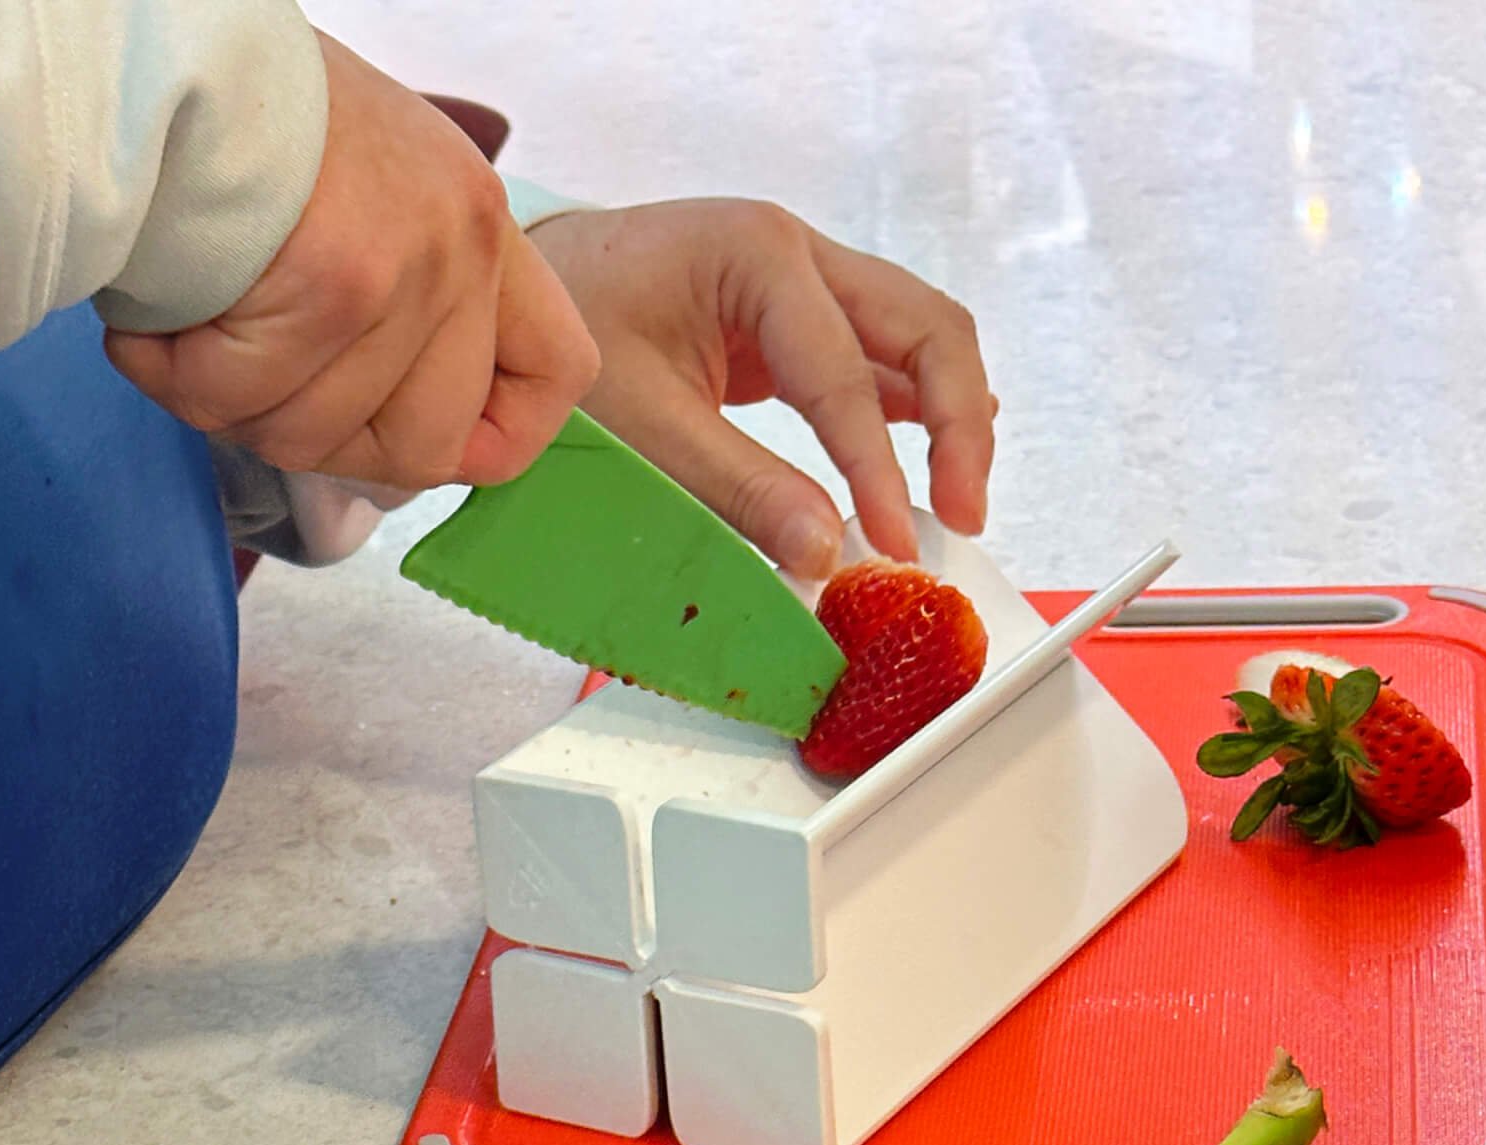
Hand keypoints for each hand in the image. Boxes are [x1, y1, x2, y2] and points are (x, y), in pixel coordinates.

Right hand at [104, 32, 598, 490]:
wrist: (159, 43)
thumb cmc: (238, 119)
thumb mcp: (367, 191)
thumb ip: (403, 296)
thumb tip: (389, 428)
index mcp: (481, 224)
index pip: (560, 371)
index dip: (493, 438)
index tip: (420, 436)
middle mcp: (466, 246)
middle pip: (424, 446)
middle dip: (321, 445)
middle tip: (250, 383)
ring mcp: (410, 268)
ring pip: (317, 437)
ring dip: (226, 403)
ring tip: (187, 327)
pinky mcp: (338, 283)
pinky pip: (246, 399)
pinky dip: (176, 376)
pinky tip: (153, 320)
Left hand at [526, 199, 995, 576]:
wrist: (523, 288)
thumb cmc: (565, 328)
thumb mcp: (639, 419)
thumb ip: (735, 484)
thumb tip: (825, 551)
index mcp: (758, 254)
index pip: (846, 375)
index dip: (878, 470)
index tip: (893, 544)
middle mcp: (800, 253)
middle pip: (928, 328)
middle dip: (957, 425)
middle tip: (963, 516)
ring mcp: (807, 283)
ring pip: (922, 339)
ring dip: (951, 418)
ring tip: (958, 504)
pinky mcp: (801, 323)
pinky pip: (886, 362)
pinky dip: (913, 414)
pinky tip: (931, 467)